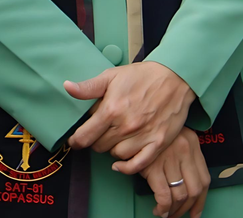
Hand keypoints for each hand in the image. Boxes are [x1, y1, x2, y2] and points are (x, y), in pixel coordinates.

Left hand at [65, 61, 194, 174]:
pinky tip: (120, 162)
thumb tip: (67, 87)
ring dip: (111, 148)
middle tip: (98, 132)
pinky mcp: (158, 144)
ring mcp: (143, 136)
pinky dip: (126, 167)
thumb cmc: (141, 76)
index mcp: (111, 109)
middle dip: (95, 140)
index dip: (76, 141)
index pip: (85, 136)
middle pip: (99, 146)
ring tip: (114, 137)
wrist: (174, 78)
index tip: (75, 141)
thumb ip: (88, 87)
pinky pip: (137, 165)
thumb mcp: (111, 76)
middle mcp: (125, 126)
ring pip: (116, 155)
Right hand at [143, 128, 209, 217]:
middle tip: (178, 216)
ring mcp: (169, 158)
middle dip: (187, 209)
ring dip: (173, 210)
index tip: (195, 212)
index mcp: (192, 143)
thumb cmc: (150, 128)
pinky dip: (163, 207)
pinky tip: (158, 209)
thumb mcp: (173, 135)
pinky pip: (163, 195)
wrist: (131, 117)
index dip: (201, 201)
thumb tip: (186, 186)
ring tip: (166, 214)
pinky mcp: (153, 166)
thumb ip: (183, 156)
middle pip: (194, 190)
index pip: (205, 179)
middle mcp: (184, 150)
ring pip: (180, 195)